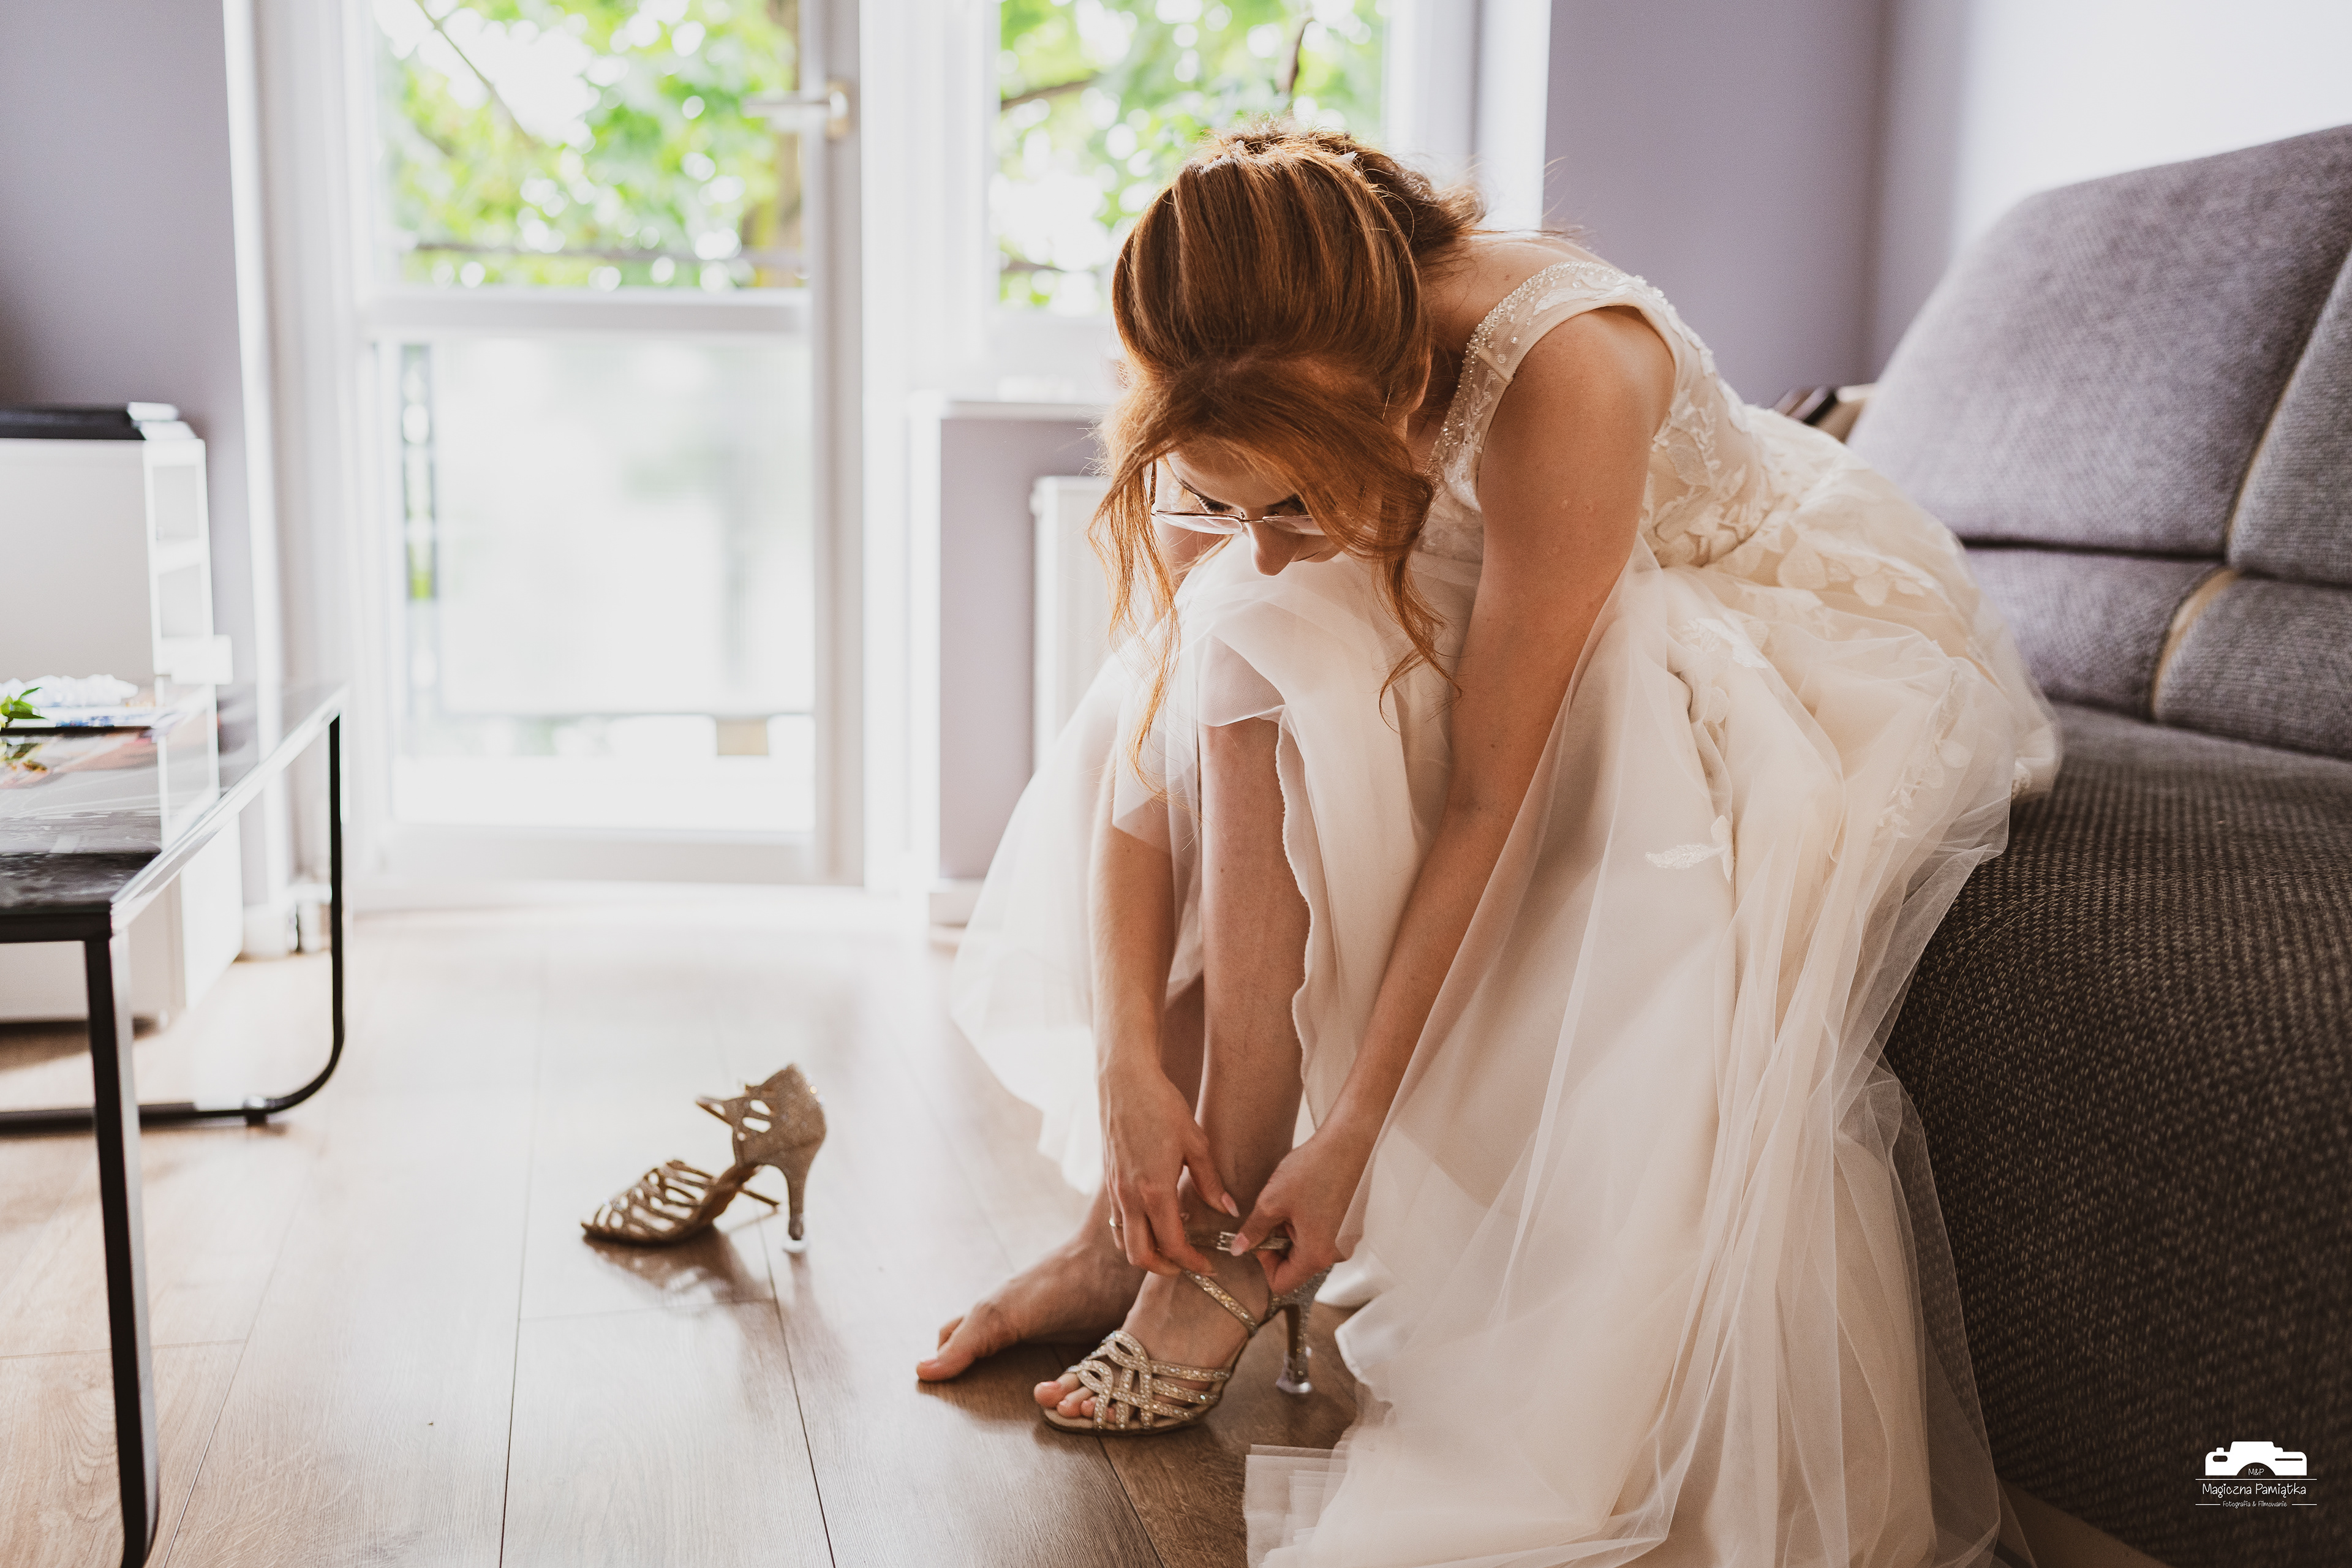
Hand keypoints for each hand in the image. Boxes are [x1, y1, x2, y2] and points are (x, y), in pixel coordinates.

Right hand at [1099, 1056, 1235, 1276]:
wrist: (1124, 1080)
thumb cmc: (1162, 1106)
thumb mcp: (1196, 1143)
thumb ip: (1210, 1182)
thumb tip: (1227, 1209)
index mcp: (1154, 1191)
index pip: (1172, 1246)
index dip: (1192, 1263)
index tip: (1209, 1264)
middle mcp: (1129, 1197)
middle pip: (1140, 1256)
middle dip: (1165, 1268)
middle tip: (1188, 1264)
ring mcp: (1114, 1190)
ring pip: (1124, 1241)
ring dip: (1146, 1252)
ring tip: (1172, 1244)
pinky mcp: (1108, 1181)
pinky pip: (1117, 1220)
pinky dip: (1135, 1231)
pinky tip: (1156, 1216)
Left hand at [1228, 1123, 1374, 1297]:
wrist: (1348, 1141)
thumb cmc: (1313, 1169)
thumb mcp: (1272, 1201)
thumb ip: (1253, 1230)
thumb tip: (1238, 1249)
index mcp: (1317, 1255)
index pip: (1281, 1283)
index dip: (1263, 1262)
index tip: (1259, 1235)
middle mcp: (1336, 1254)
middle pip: (1295, 1266)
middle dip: (1278, 1243)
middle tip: (1272, 1213)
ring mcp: (1346, 1240)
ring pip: (1308, 1249)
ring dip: (1292, 1231)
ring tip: (1290, 1201)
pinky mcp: (1350, 1225)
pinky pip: (1322, 1235)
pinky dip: (1309, 1223)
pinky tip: (1306, 1197)